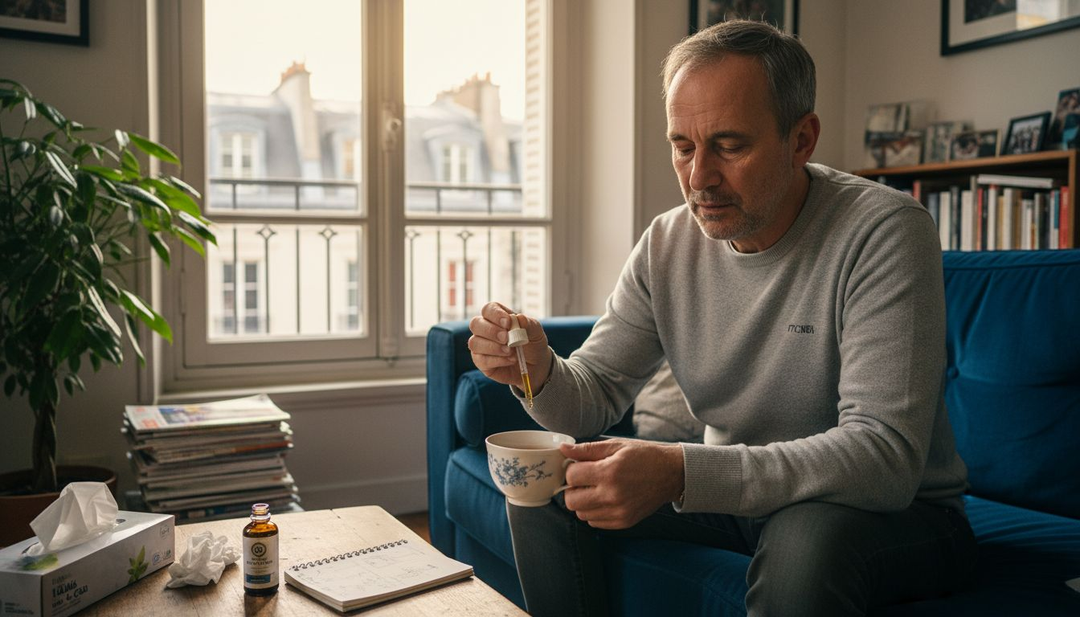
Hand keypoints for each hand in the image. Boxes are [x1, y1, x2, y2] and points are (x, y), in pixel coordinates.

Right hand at [468, 302, 551, 390]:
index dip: (495, 314)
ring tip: (510, 352)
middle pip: (475, 324)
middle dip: (490, 331)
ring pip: (474, 343)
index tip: (508, 323)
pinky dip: (497, 360)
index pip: (488, 309)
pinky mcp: (482, 362)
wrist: (537, 365)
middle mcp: (485, 329)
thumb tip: (520, 317)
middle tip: (506, 339)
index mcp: (498, 317)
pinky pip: (480, 360)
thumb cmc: (533, 343)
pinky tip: (510, 360)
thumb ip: (529, 324)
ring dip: (493, 347)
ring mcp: (481, 346)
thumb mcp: (536, 332)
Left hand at [560, 439, 683, 529]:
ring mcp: (618, 512)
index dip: (572, 469)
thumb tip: (563, 449)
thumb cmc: (643, 456)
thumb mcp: (616, 446)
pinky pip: (594, 522)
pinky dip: (594, 511)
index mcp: (610, 472)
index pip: (571, 476)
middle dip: (572, 488)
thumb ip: (587, 449)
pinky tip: (605, 499)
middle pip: (571, 500)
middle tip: (584, 480)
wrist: (671, 474)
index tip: (580, 466)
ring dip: (583, 501)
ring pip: (581, 513)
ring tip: (596, 489)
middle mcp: (612, 495)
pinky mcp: (624, 522)